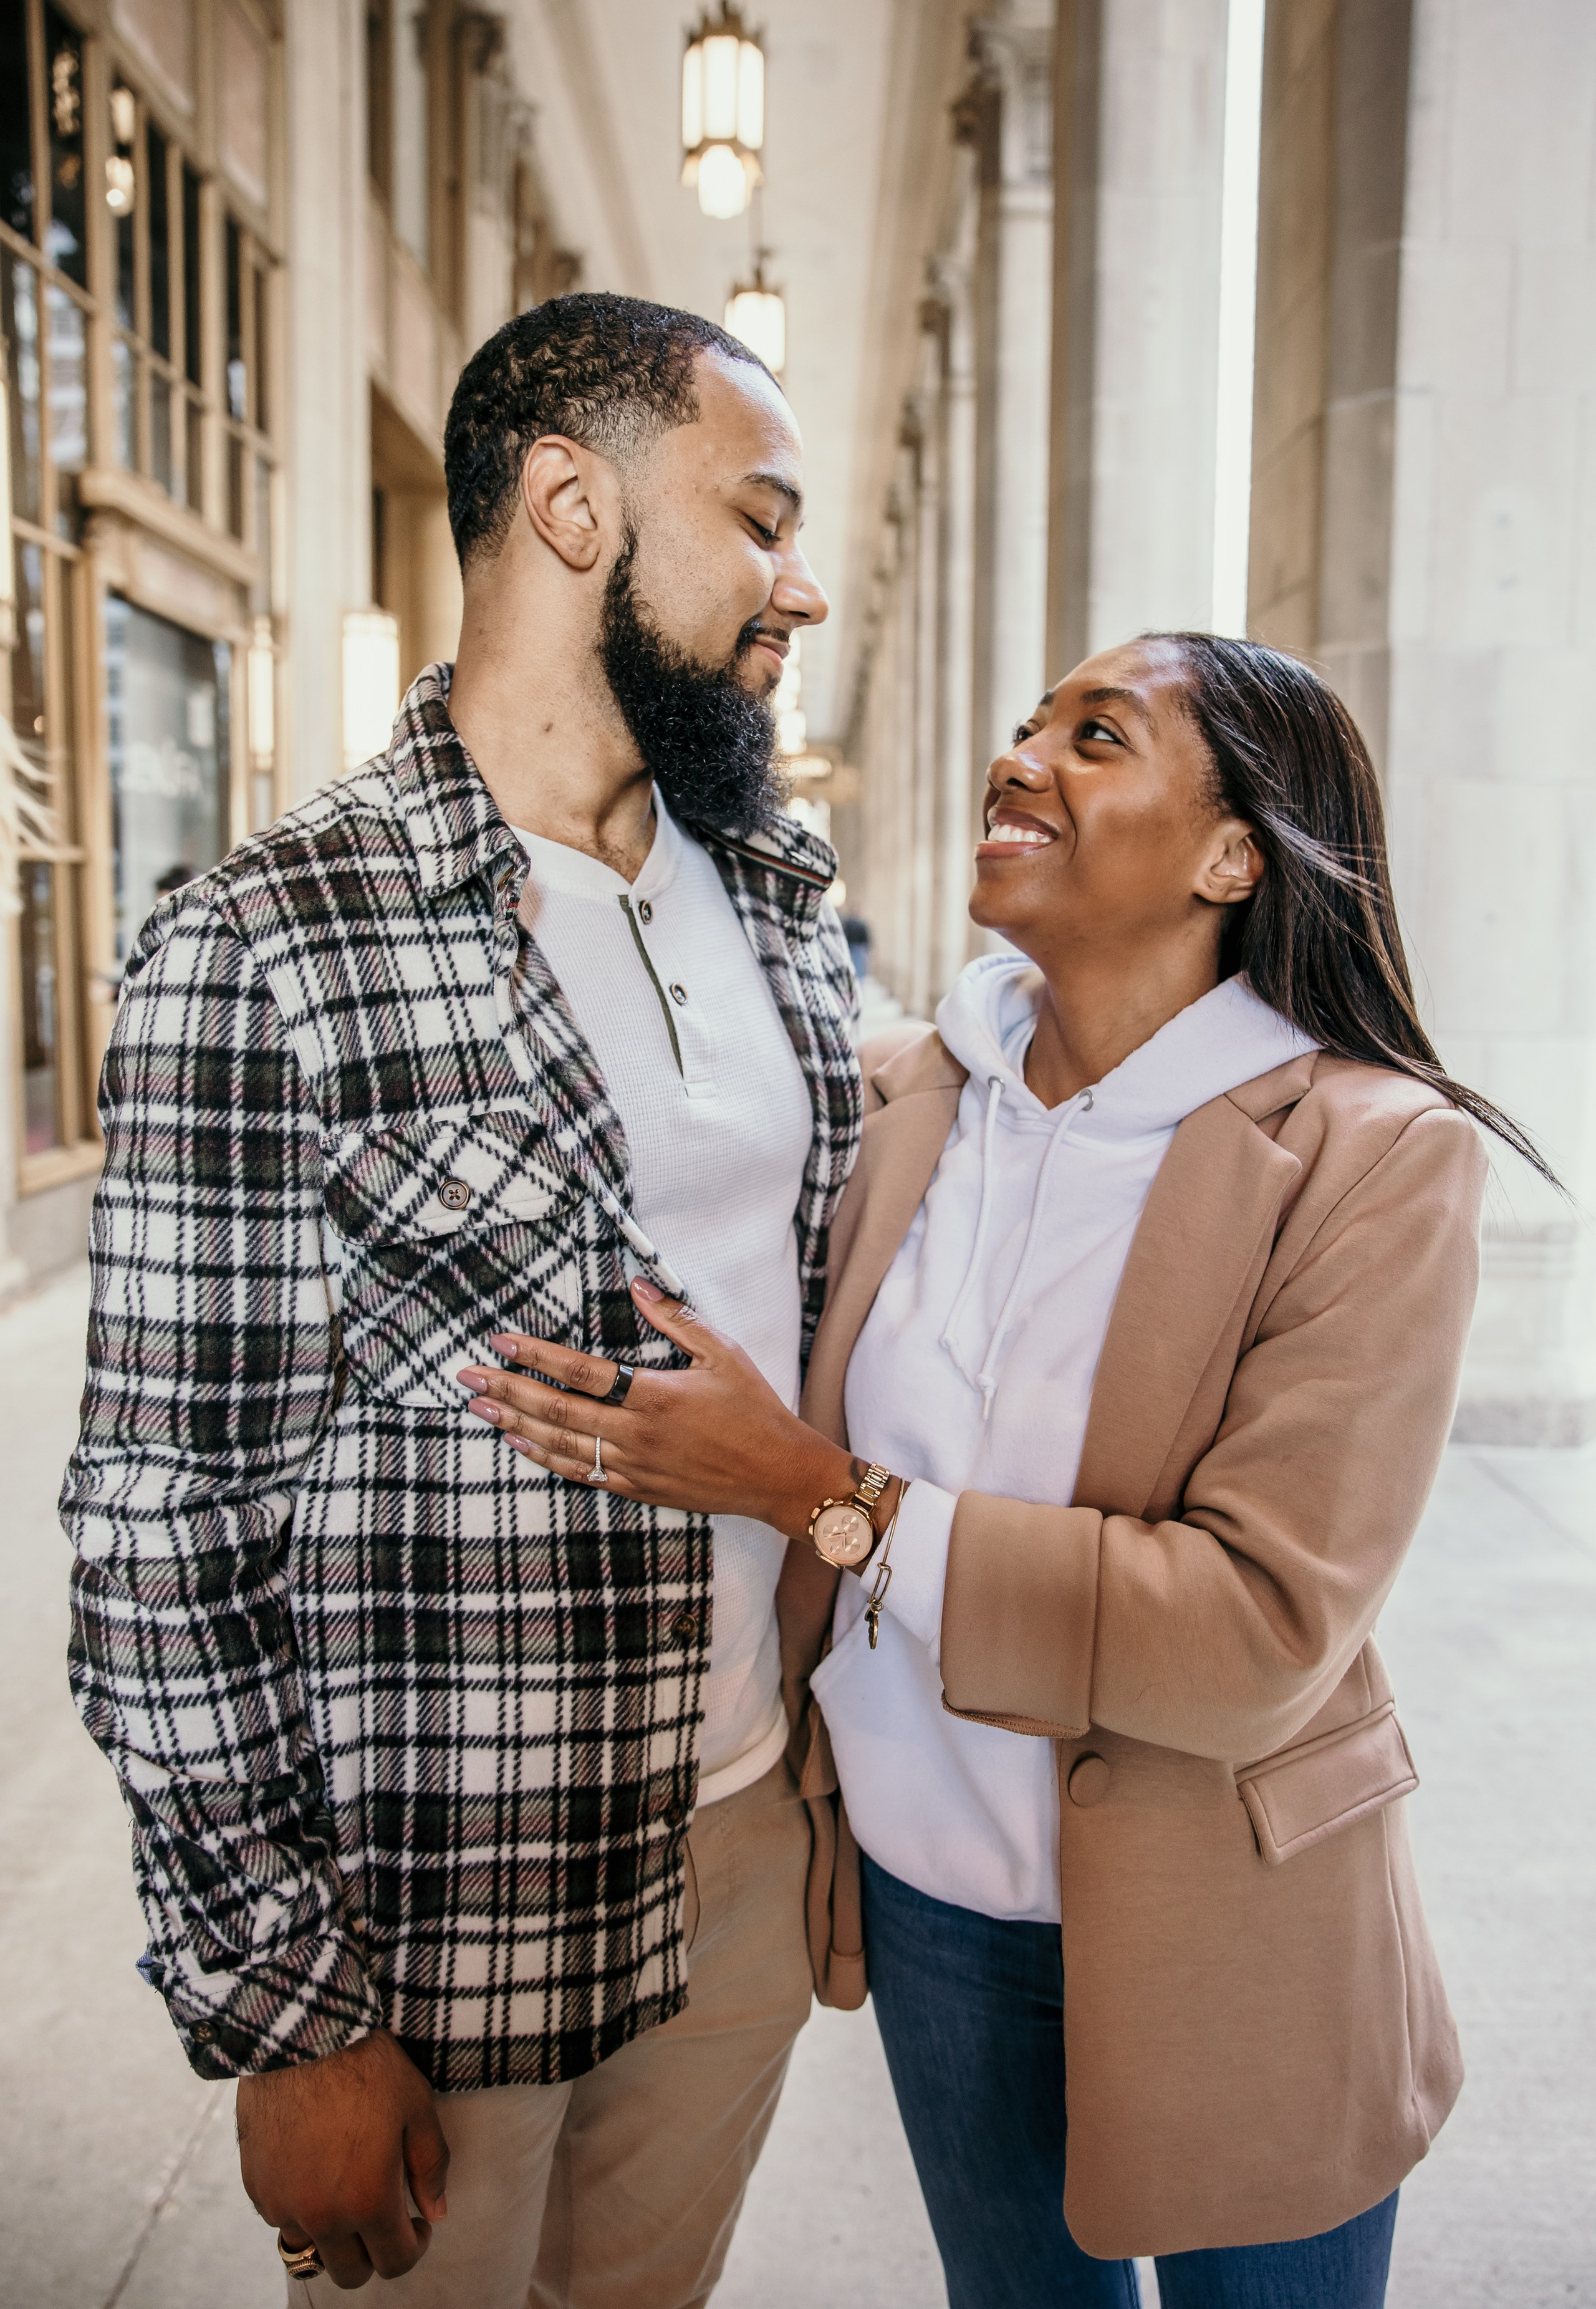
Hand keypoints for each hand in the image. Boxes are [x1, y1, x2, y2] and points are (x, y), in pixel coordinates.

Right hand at [237, 2028, 448, 2289]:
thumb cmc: (366, 2067)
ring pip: (314, 2248)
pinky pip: (283, 2218)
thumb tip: (436, 2211)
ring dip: (334, 2232)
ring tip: (347, 2189)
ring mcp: (284, 2205)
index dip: (415, 2246)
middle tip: (384, 2215)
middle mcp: (323, 2216)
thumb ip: (431, 2166)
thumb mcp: (416, 2108)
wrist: (300, 2038)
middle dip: (373, 2251)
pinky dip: (301, 2207)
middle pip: (351, 2272)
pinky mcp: (257, 2188)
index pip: (395, 2262)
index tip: (419, 2221)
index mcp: (368, 2201)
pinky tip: (315, 2169)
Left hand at [455, 1277, 851, 1539]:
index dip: (535, 1354)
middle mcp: (635, 1434)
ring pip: (559, 1444)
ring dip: (515, 1423)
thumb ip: (676, 1319)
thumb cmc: (754, 1411)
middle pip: (556, 1409)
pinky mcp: (637, 1489)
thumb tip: (637, 1285)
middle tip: (467, 1375)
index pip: (579, 1371)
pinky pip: (580, 1473)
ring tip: (480, 1407)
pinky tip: (520, 1443)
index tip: (501, 1339)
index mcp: (653, 1396)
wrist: (777, 1475)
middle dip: (506, 1390)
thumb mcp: (723, 1355)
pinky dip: (544, 1458)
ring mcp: (633, 1466)